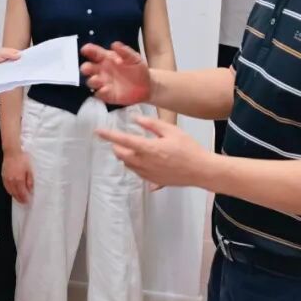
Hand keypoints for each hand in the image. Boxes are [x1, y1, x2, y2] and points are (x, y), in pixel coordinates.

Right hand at [1, 149, 33, 203]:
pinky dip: (10, 191)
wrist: (12, 152)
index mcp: (19, 180)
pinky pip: (6, 187)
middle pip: (15, 194)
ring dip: (15, 196)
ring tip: (19, 198)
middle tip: (24, 202)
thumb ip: (30, 181)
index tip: (28, 202)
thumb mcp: (29, 170)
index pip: (22, 193)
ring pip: (10, 191)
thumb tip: (30, 190)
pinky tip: (12, 192)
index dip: (25, 198)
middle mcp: (12, 181)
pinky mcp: (3, 176)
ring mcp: (6, 179)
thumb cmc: (23, 159)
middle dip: (20, 199)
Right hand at [80, 42, 151, 105]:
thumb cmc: (138, 68)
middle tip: (87, 68)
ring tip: (97, 79)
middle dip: (85, 68)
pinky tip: (105, 90)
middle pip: (88, 68)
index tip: (85, 50)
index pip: (94, 52)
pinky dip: (100, 92)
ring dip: (92, 80)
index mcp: (106, 58)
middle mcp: (101, 70)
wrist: (147, 86)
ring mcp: (103, 83)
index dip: (88, 50)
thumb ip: (125, 51)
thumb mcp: (134, 58)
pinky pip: (99, 94)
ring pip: (91, 81)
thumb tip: (114, 44)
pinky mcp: (107, 94)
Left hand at [95, 116, 212, 188]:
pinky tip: (143, 159)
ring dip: (125, 156)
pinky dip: (135, 164)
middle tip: (119, 139)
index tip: (98, 131)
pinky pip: (137, 172)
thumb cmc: (189, 148)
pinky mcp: (152, 181)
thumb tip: (136, 119)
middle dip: (116, 146)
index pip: (122, 140)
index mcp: (148, 148)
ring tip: (132, 148)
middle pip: (121, 154)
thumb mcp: (171, 130)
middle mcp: (144, 163)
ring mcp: (147, 174)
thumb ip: (151, 124)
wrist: (202, 171)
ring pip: (127, 164)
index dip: (109, 135)